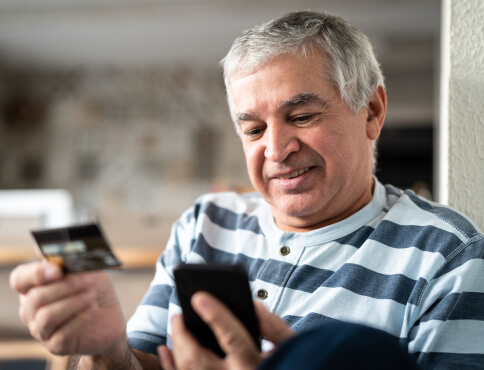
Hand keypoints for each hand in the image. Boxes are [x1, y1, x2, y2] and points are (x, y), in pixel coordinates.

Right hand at [9, 260, 126, 356]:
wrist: (110, 316)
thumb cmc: (95, 290)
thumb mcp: (90, 272)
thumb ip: (77, 266)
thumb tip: (68, 261)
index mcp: (34, 286)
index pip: (20, 279)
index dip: (36, 273)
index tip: (57, 270)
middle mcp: (31, 309)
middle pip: (35, 298)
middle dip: (64, 287)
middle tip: (86, 281)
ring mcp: (41, 329)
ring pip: (47, 317)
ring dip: (73, 303)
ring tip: (91, 296)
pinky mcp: (55, 345)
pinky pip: (61, 334)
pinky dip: (79, 319)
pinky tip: (93, 309)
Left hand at [158, 292, 293, 369]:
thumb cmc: (289, 364)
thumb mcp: (292, 347)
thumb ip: (275, 327)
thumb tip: (255, 305)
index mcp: (256, 367)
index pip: (232, 338)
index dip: (215, 316)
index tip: (198, 297)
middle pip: (198, 358)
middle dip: (182, 334)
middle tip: (178, 313)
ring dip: (176, 348)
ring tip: (176, 323)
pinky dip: (171, 365)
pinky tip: (165, 349)